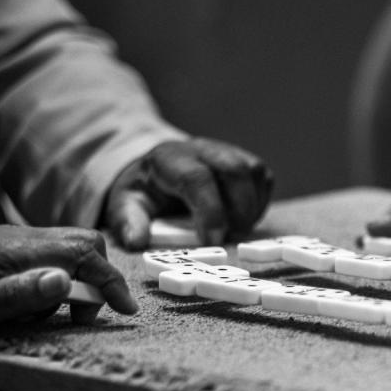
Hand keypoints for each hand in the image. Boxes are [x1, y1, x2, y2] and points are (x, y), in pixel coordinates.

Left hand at [0, 225, 136, 347]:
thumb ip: (14, 296)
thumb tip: (65, 281)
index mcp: (8, 251)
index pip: (80, 252)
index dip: (108, 280)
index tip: (124, 310)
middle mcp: (10, 238)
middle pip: (79, 241)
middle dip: (96, 276)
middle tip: (81, 316)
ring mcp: (1, 240)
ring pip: (61, 249)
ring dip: (69, 282)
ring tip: (44, 318)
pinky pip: (40, 257)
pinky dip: (48, 281)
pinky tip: (24, 307)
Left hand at [103, 138, 272, 249]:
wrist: (159, 167)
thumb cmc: (146, 190)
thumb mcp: (127, 203)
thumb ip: (130, 221)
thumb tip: (136, 241)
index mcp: (170, 159)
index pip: (197, 179)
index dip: (210, 212)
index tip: (212, 241)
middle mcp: (202, 149)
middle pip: (234, 169)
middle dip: (240, 209)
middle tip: (231, 237)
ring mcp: (226, 152)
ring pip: (254, 172)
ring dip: (251, 207)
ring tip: (236, 229)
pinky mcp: (244, 161)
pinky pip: (263, 178)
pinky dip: (259, 202)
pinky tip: (243, 218)